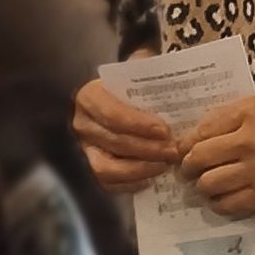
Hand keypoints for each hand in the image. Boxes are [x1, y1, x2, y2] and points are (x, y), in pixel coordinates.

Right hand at [72, 76, 176, 193]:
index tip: (165, 131)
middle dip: (147, 149)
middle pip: (115, 142)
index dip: (139, 125)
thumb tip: (171, 81)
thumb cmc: (132, 82)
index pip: (113, 114)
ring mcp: (85, 148)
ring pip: (107, 168)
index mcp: (89, 96)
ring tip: (164, 165)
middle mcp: (82, 124)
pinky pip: (107, 183)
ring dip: (139, 169)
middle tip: (173, 151)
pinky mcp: (91, 166)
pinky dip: (129, 184)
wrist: (118, 93)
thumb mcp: (138, 69)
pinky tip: (150, 179)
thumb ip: (149, 75)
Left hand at [180, 95, 254, 219]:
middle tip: (191, 173)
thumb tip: (202, 134)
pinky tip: (227, 199)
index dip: (186, 146)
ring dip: (205, 188)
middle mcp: (246, 139)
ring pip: (208, 185)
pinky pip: (229, 205)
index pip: (199, 131)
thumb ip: (236, 117)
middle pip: (197, 160)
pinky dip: (221, 204)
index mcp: (247, 111)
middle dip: (189, 169)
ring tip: (211, 186)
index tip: (185, 153)